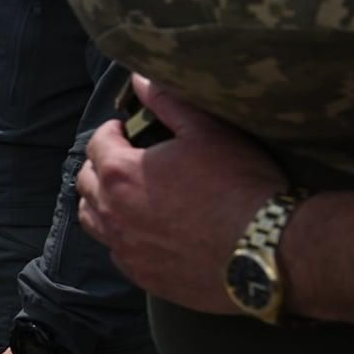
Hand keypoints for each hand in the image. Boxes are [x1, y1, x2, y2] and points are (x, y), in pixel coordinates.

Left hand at [77, 76, 281, 314]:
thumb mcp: (206, 132)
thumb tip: (139, 78)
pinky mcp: (142, 275)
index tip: (127, 130)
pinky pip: (116, 253)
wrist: (267, 250)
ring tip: (124, 195)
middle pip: (87, 182)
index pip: (97, 143)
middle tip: (125, 161)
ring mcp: (124, 247)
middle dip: (101, 166)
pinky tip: (142, 232)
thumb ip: (167, 103)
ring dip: (101, 202)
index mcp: (119, 172)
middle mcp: (110, 211)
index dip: (112, 132)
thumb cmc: (238, 184)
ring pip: (92, 220)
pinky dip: (121, 237)